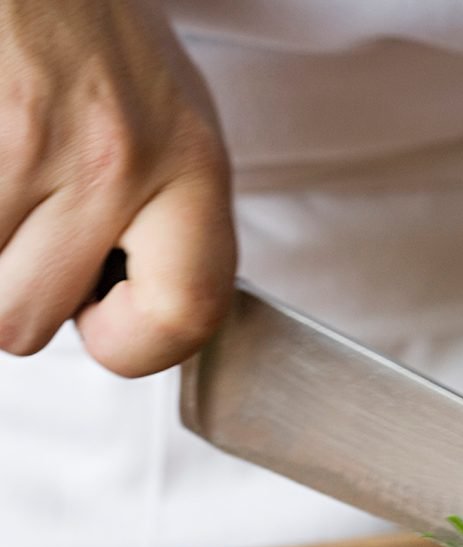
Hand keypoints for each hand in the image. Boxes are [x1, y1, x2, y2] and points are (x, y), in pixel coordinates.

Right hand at [0, 1, 234, 375]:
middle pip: (25, 322)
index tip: (106, 324)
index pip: (188, 313)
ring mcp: (27, 141)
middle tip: (26, 230)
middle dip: (12, 292)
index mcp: (191, 165)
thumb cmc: (94, 32)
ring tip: (6, 181)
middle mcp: (115, 158)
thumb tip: (135, 320)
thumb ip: (168, 226)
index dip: (136, 345)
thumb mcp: (172, 126)